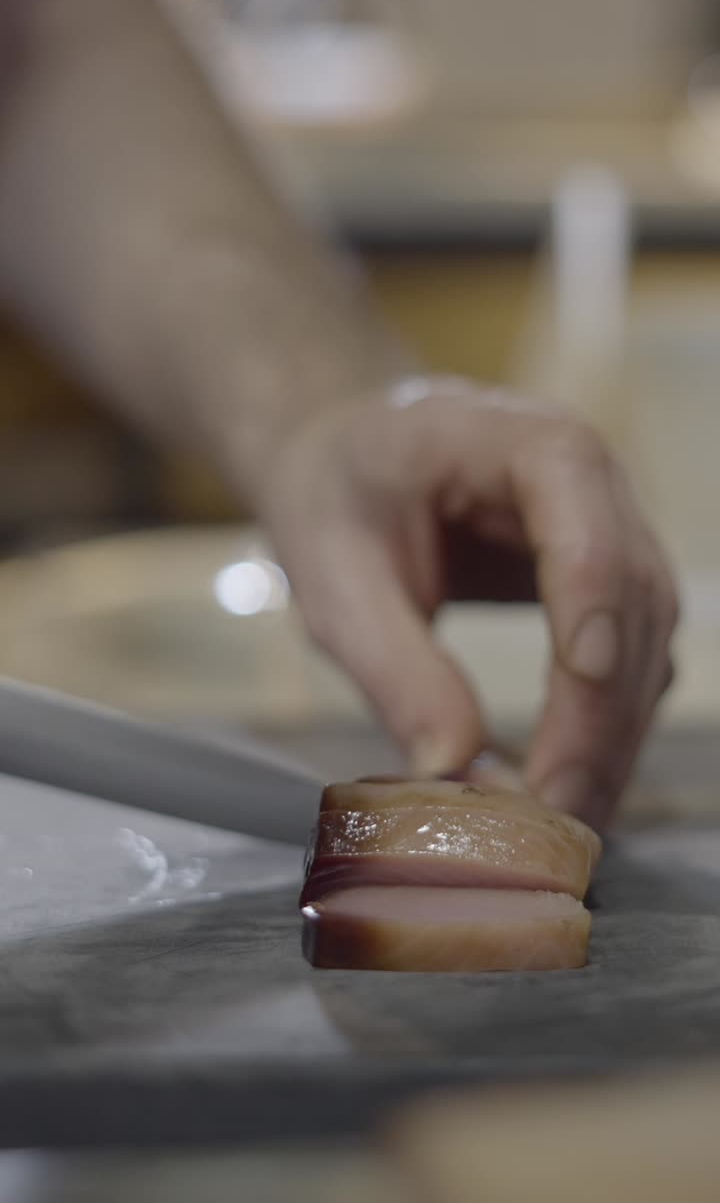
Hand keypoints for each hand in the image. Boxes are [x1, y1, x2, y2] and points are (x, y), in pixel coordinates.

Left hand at [261, 377, 677, 828]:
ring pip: (647, 641)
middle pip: (631, 600)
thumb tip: (454, 771)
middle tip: (555, 814)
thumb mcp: (334, 573)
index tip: (577, 706)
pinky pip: (629, 661)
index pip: (584, 530)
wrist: (347, 456)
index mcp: (526, 445)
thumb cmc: (336, 491)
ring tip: (561, 824)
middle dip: (599, 715)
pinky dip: (604, 728)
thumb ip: (394, 665)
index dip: (592, 617)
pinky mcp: (603, 584)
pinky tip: (568, 786)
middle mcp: (592, 482)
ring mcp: (609, 530)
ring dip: (611, 738)